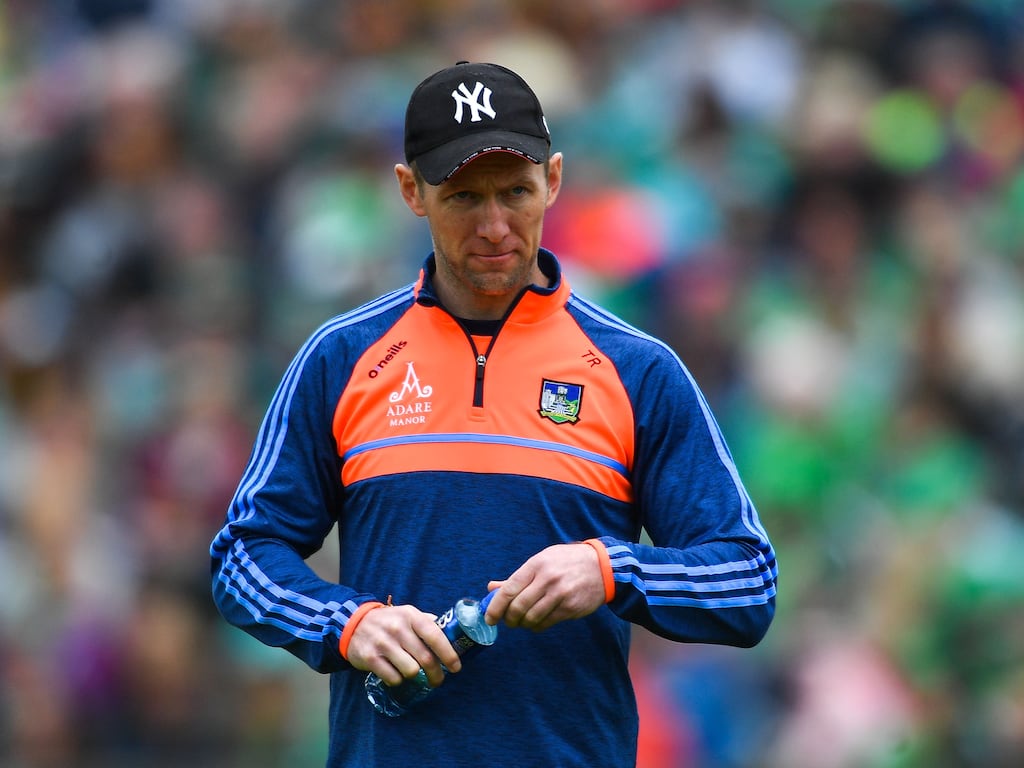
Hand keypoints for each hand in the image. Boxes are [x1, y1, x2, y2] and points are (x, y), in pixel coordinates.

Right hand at [345, 604, 461, 687]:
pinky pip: (393, 678)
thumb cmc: (387, 621)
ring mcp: (383, 643)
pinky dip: (398, 680)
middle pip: (425, 658)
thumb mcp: (406, 614)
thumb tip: (449, 631)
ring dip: (414, 676)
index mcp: (410, 616)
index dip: (448, 654)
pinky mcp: (370, 658)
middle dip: (436, 674)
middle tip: (438, 680)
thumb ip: (426, 622)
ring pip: (411, 671)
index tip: (456, 667)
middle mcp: (397, 628)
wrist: (353, 624)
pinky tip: (396, 674)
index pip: (435, 635)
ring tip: (412, 673)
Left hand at [485, 542, 605, 630]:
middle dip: (509, 619)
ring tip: (523, 621)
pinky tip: (536, 622)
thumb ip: (517, 577)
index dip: (495, 606)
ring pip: (531, 618)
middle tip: (508, 621)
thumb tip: (491, 588)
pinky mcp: (570, 608)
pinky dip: (536, 626)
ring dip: (522, 624)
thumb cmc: (566, 562)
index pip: (509, 589)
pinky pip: (546, 623)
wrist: (602, 567)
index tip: (489, 617)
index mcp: (536, 564)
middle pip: (518, 607)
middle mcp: (547, 579)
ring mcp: (560, 594)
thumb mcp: (542, 561)